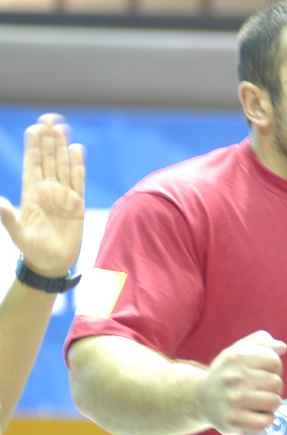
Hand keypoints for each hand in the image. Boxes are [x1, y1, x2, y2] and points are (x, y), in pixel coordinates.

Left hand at [0, 114, 84, 277]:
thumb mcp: (17, 233)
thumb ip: (8, 217)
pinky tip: (77, 151)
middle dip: (49, 140)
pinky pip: (79, 181)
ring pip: (63, 166)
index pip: (32, 164)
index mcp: (31, 193)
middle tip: (49, 119)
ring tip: (62, 129)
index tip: (34, 128)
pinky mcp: (78, 204)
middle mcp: (47, 190)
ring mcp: (63, 196)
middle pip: (48, 160)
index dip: (33, 146)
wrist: (52, 263)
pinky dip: (78, 166)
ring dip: (63, 148)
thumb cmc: (32, 249)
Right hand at [199, 330, 285, 434]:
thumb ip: (262, 342)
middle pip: (276, 383)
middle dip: (274, 388)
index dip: (274, 369)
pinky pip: (265, 421)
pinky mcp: (232, 421)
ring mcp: (233, 400)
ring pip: (274, 402)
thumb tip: (282, 347)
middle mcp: (234, 378)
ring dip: (271, 405)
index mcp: (237, 357)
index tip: (263, 373)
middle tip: (260, 390)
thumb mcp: (238, 350)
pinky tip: (255, 415)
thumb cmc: (227, 373)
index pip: (274, 362)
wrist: (201, 399)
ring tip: (259, 403)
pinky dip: (265, 420)